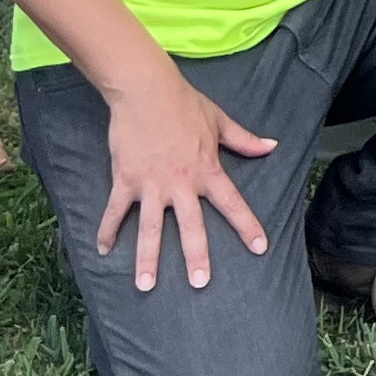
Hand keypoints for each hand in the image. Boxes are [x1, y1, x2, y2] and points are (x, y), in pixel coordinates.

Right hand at [97, 70, 278, 291]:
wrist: (146, 90)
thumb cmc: (185, 104)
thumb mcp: (220, 121)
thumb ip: (245, 140)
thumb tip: (272, 146)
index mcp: (207, 170)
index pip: (233, 203)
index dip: (247, 226)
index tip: (259, 248)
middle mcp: (181, 183)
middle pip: (191, 226)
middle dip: (196, 256)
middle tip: (199, 283)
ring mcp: (151, 184)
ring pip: (151, 228)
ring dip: (147, 258)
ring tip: (145, 286)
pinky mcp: (126, 179)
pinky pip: (116, 210)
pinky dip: (107, 230)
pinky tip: (103, 250)